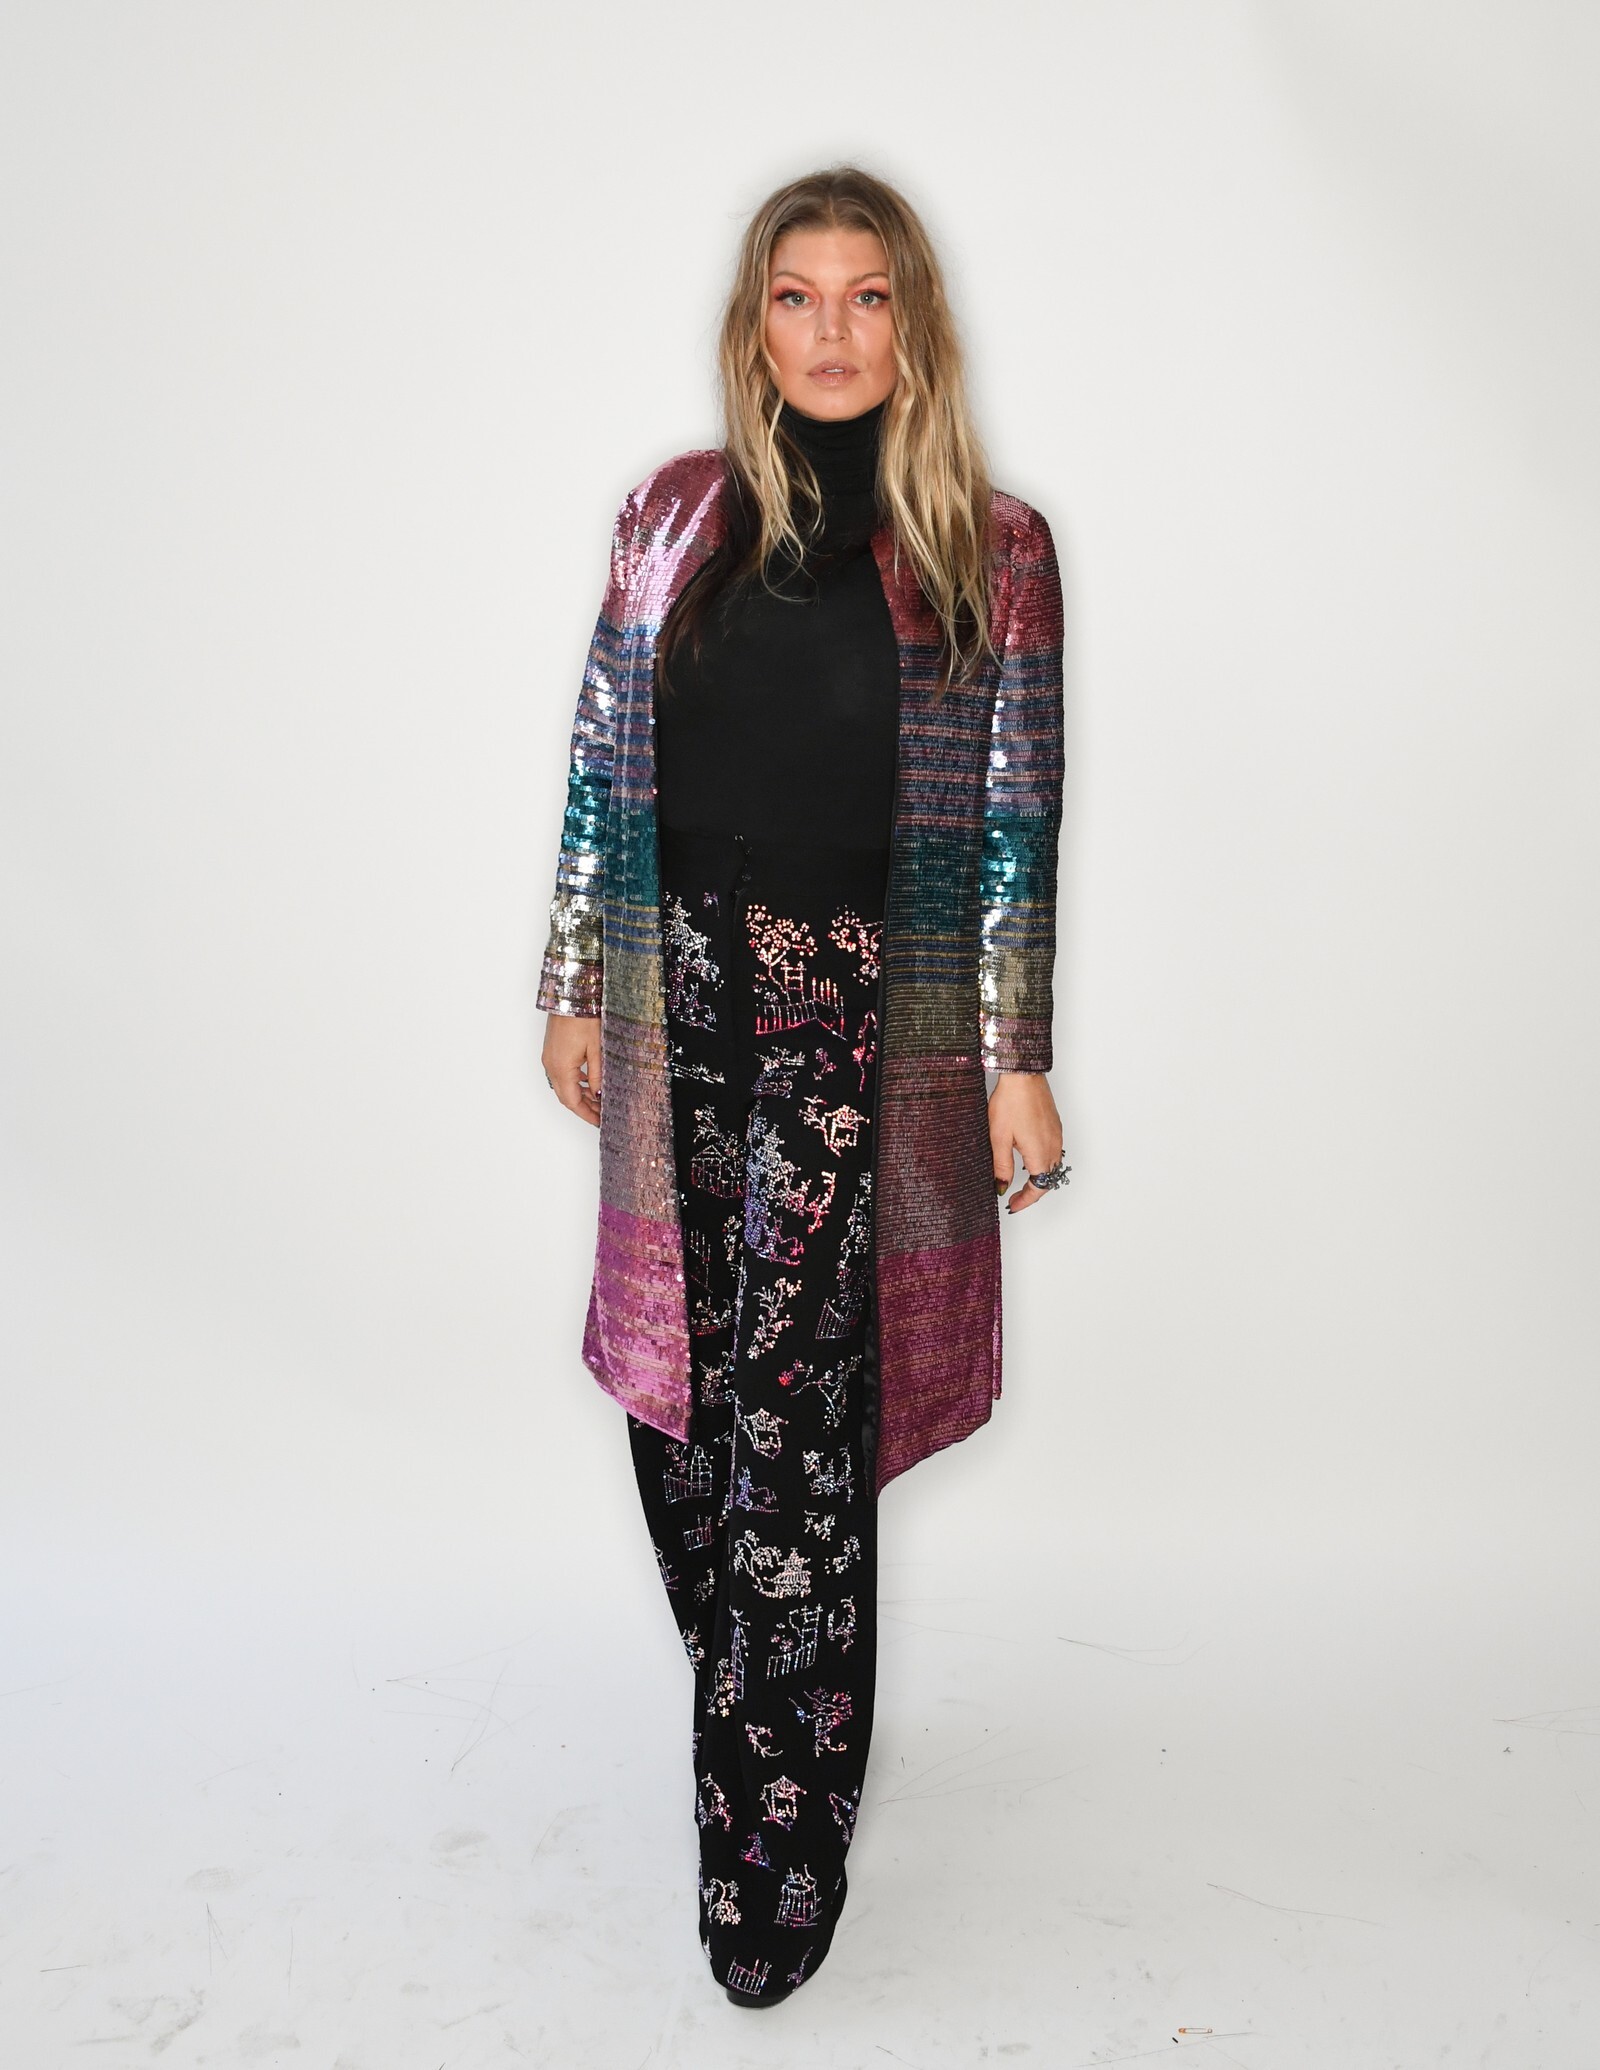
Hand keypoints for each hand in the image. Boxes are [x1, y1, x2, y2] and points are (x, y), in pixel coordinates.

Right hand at [542, 1012, 602, 1126]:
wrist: (570, 996)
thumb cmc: (583, 1018)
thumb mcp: (597, 1049)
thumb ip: (597, 1075)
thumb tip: (598, 1094)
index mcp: (562, 1068)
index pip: (572, 1102)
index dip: (586, 1114)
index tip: (598, 1122)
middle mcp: (551, 1065)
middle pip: (566, 1096)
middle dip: (584, 1107)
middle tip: (601, 1114)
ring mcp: (549, 1058)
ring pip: (563, 1086)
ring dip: (579, 1095)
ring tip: (598, 1099)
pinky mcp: (552, 1051)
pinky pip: (561, 1074)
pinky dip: (575, 1082)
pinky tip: (589, 1081)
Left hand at [988, 1071, 1064, 1212]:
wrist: (1023, 1076)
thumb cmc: (1011, 1102)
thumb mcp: (999, 1138)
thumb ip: (1002, 1166)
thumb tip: (1002, 1186)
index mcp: (1040, 1154)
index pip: (1038, 1188)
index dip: (1026, 1201)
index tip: (1013, 1205)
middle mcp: (1053, 1147)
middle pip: (1048, 1180)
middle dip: (1032, 1192)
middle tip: (1014, 1196)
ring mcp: (1056, 1136)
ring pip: (1052, 1166)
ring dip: (1039, 1177)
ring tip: (1019, 1180)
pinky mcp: (1055, 1126)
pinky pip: (1053, 1152)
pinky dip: (1043, 1162)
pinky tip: (1027, 1157)